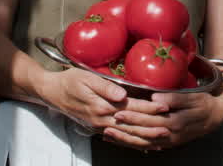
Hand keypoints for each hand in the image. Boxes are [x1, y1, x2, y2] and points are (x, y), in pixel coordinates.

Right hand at [41, 68, 166, 147]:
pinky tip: (142, 144)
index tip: (165, 106)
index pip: (132, 108)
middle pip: (132, 125)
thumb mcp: (86, 78)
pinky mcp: (97, 127)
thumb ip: (105, 87)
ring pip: (126, 135)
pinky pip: (118, 137)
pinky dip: (131, 141)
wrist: (52, 93)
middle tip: (170, 128)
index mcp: (102, 106)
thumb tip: (122, 95)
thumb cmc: (69, 81)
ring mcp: (99, 126)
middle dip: (152, 127)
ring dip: (144, 138)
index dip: (150, 107)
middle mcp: (102, 119)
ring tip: (161, 140)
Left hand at [107, 89, 222, 148]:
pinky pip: (147, 146)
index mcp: (175, 122)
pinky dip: (133, 144)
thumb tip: (155, 98)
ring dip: (124, 140)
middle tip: (107, 124)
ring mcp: (168, 142)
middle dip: (124, 129)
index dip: (133, 117)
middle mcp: (170, 135)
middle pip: (143, 133)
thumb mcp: (192, 96)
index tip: (119, 112)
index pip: (149, 120)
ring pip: (143, 143)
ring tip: (108, 135)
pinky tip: (122, 141)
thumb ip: (174, 98)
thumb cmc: (202, 103)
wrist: (214, 117)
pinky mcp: (166, 144)